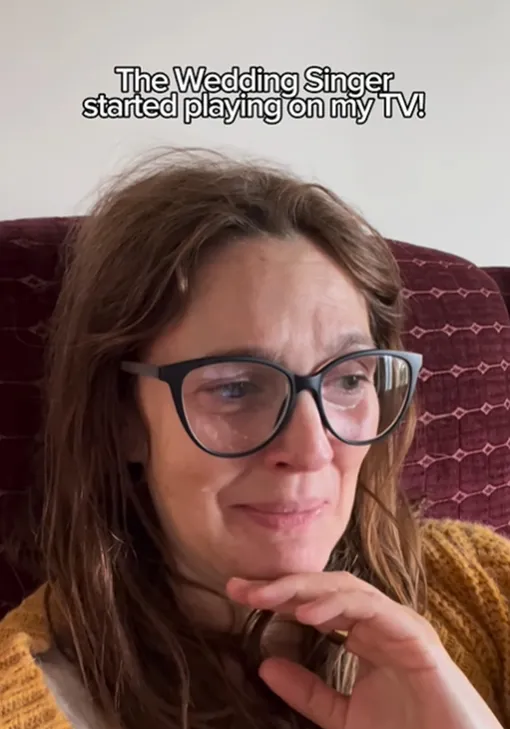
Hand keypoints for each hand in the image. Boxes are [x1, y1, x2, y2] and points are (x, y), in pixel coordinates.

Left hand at [226, 572, 502, 728]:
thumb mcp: (341, 716)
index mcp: (363, 634)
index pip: (314, 603)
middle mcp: (379, 621)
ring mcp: (398, 623)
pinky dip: (339, 605)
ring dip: (302, 589)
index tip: (237, 595)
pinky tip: (307, 613)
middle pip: (324, 589)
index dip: (276, 596)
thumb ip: (307, 690)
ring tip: (264, 596)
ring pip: (346, 589)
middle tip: (239, 587)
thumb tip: (264, 664)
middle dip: (281, 585)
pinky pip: (373, 609)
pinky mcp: (415, 635)